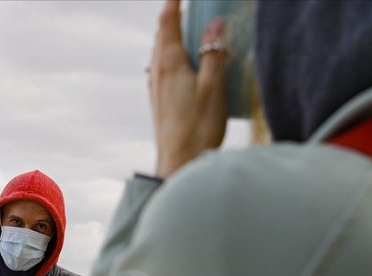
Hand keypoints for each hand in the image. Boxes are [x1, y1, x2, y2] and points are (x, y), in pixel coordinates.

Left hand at [149, 0, 227, 177]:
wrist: (179, 162)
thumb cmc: (199, 126)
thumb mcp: (214, 86)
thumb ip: (214, 53)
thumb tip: (215, 23)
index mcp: (169, 63)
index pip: (168, 22)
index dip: (173, 2)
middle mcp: (157, 71)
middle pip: (162, 35)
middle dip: (173, 16)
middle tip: (185, 5)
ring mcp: (155, 87)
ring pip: (160, 52)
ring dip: (171, 36)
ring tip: (186, 27)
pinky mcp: (159, 101)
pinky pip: (162, 68)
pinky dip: (172, 55)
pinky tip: (183, 63)